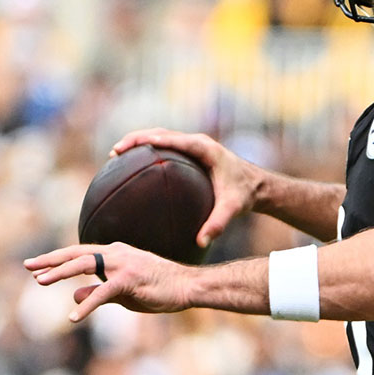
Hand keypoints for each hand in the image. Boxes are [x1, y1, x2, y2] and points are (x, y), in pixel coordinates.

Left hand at [24, 242, 192, 320]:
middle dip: (50, 260)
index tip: (36, 265)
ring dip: (60, 273)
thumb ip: (97, 292)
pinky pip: (103, 292)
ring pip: (84, 265)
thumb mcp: (121, 293)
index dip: (56, 259)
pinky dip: (86, 304)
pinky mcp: (130, 280)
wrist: (188, 287)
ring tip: (40, 282)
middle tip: (28, 266)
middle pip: (76, 254)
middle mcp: (117, 253)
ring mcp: (123, 265)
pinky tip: (73, 316)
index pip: (80, 253)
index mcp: (116, 253)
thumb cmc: (159, 289)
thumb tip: (73, 295)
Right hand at [112, 128, 264, 247]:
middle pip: (162, 133)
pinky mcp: (191, 151)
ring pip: (161, 136)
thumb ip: (218, 224)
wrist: (258, 186)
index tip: (130, 146)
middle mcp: (198, 142)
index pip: (175, 140)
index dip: (152, 140)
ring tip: (116, 154)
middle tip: (115, 151)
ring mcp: (194, 145)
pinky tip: (132, 164)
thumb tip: (202, 241)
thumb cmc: (245, 195)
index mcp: (206, 149)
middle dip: (137, 139)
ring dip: (138, 141)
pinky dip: (148, 149)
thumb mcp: (232, 209)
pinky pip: (166, 145)